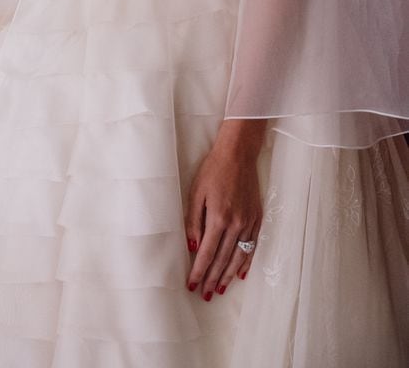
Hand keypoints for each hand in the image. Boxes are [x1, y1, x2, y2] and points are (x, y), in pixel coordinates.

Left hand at [184, 121, 264, 300]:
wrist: (238, 154)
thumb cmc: (214, 170)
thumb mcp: (196, 192)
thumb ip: (194, 221)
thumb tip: (191, 246)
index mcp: (219, 218)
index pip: (206, 253)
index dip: (199, 271)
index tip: (192, 285)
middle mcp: (236, 224)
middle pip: (222, 259)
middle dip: (212, 279)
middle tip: (205, 294)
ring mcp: (249, 223)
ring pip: (238, 257)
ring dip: (229, 275)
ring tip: (221, 289)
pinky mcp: (257, 218)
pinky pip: (253, 246)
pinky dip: (247, 262)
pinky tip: (241, 274)